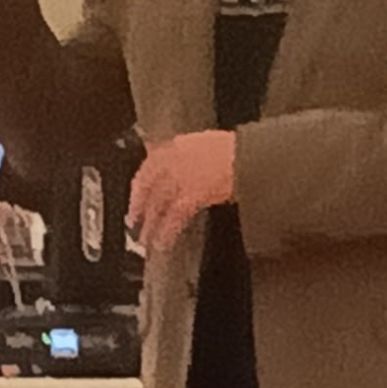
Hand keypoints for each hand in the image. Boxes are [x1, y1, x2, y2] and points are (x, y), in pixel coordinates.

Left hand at [126, 130, 235, 250]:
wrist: (252, 155)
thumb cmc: (239, 151)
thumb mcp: (208, 146)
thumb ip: (189, 157)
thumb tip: (182, 172)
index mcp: (176, 146)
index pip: (148, 168)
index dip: (139, 189)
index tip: (135, 201)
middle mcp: (173, 160)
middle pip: (148, 188)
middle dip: (139, 208)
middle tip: (134, 224)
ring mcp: (181, 178)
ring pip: (158, 205)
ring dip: (151, 225)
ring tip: (148, 241)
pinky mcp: (192, 195)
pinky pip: (173, 217)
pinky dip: (167, 231)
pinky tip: (164, 242)